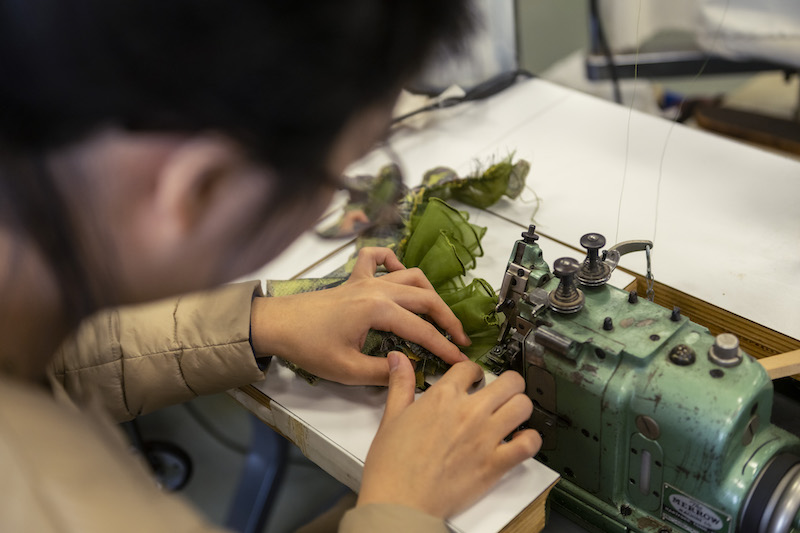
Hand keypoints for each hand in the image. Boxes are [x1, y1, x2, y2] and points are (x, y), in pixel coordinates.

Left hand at [250, 247, 470, 384]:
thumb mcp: (347, 369)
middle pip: (425, 299)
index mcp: (378, 310)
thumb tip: (411, 372)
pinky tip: (398, 275)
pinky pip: (378, 257)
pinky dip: (393, 261)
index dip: (445, 348)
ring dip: (429, 294)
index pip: (422, 331)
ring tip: (438, 315)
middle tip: (460, 341)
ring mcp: (365, 280)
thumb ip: (384, 372)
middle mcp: (377, 289)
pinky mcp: (353, 278)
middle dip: (448, 320)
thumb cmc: (308, 347)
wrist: (275, 325)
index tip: (463, 362)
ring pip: (410, 276)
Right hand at [358, 352, 541, 517]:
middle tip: (501, 392)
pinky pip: (528, 444)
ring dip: (520, 408)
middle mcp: (469, 412)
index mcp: (443, 398)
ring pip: (523, 406)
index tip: (473, 379)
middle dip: (508, 384)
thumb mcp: (391, 417)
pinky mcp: (495, 464)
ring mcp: (485, 437)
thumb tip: (398, 359)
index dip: (473, 371)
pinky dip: (531, 440)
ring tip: (511, 414)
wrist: (399, 501)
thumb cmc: (392, 465)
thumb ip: (400, 384)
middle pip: (509, 381)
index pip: (470, 368)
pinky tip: (521, 440)